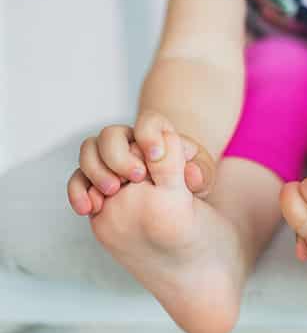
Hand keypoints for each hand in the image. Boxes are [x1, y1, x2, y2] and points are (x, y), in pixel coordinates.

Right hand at [67, 112, 215, 215]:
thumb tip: (191, 174)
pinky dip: (77, 192)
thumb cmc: (190, 180)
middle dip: (118, 155)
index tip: (156, 156)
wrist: (176, 200)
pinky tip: (88, 209)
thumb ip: (200, 174)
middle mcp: (128, 142)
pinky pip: (77, 180)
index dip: (149, 135)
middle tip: (135, 178)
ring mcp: (109, 160)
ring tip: (112, 192)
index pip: (148, 122)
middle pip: (110, 135)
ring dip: (96, 171)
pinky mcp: (95, 181)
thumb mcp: (202, 177)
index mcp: (157, 136)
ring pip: (89, 152)